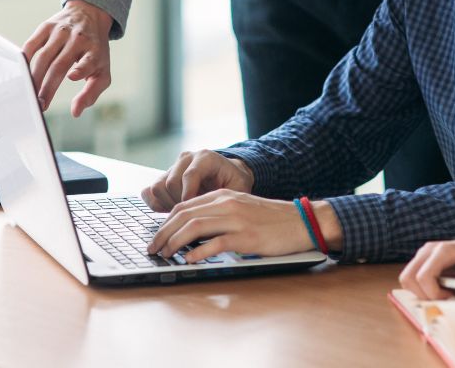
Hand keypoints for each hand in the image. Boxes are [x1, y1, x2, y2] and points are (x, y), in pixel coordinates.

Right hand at [23, 0, 113, 116]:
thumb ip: (91, 93)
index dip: (81, 69)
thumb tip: (76, 112)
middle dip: (48, 87)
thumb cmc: (95, 51)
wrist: (90, 14)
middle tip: (40, 105)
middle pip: (59, 65)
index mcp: (94, 51)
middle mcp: (78, 39)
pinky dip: (25, 58)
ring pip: (43, 57)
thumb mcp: (102, 71)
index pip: (88, 61)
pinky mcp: (46, 27)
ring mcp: (61, 32)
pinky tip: (21, 73)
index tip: (72, 77)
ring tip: (30, 94)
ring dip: (35, 77)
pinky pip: (32, 44)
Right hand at [141, 150, 254, 211]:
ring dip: (168, 205)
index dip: (189, 196)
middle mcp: (187, 159)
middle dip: (179, 204)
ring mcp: (173, 167)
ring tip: (184, 214)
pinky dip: (157, 204)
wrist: (229, 174)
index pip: (190, 175)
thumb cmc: (235, 183)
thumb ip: (227, 200)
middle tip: (191, 217)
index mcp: (206, 158)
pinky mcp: (163, 176)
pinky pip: (149, 191)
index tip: (194, 212)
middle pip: (171, 183)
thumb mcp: (238, 189)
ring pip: (158, 187)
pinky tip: (171, 211)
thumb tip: (213, 220)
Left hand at [146, 189, 313, 260]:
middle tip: (153, 248)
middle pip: (184, 215)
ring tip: (165, 254)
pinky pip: (215, 243)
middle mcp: (227, 204)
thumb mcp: (241, 208)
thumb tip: (191, 231)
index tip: (157, 236)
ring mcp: (236, 220)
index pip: (184, 206)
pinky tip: (189, 259)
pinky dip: (198, 252)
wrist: (301, 221)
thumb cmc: (271, 219)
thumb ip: (218, 214)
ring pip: (195, 227)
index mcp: (224, 195)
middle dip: (163, 233)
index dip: (165, 222)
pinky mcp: (246, 237)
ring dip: (174, 242)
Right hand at [398, 226, 454, 300]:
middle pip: (408, 278)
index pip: (424, 277)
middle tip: (445, 300)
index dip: (434, 295)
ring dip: (421, 293)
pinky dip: (423, 290)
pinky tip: (441, 290)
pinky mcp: (423, 261)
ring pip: (407, 279)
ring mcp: (423, 255)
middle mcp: (428, 250)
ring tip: (444, 294)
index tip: (452, 300)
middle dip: (423, 296)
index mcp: (443, 250)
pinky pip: (413, 279)